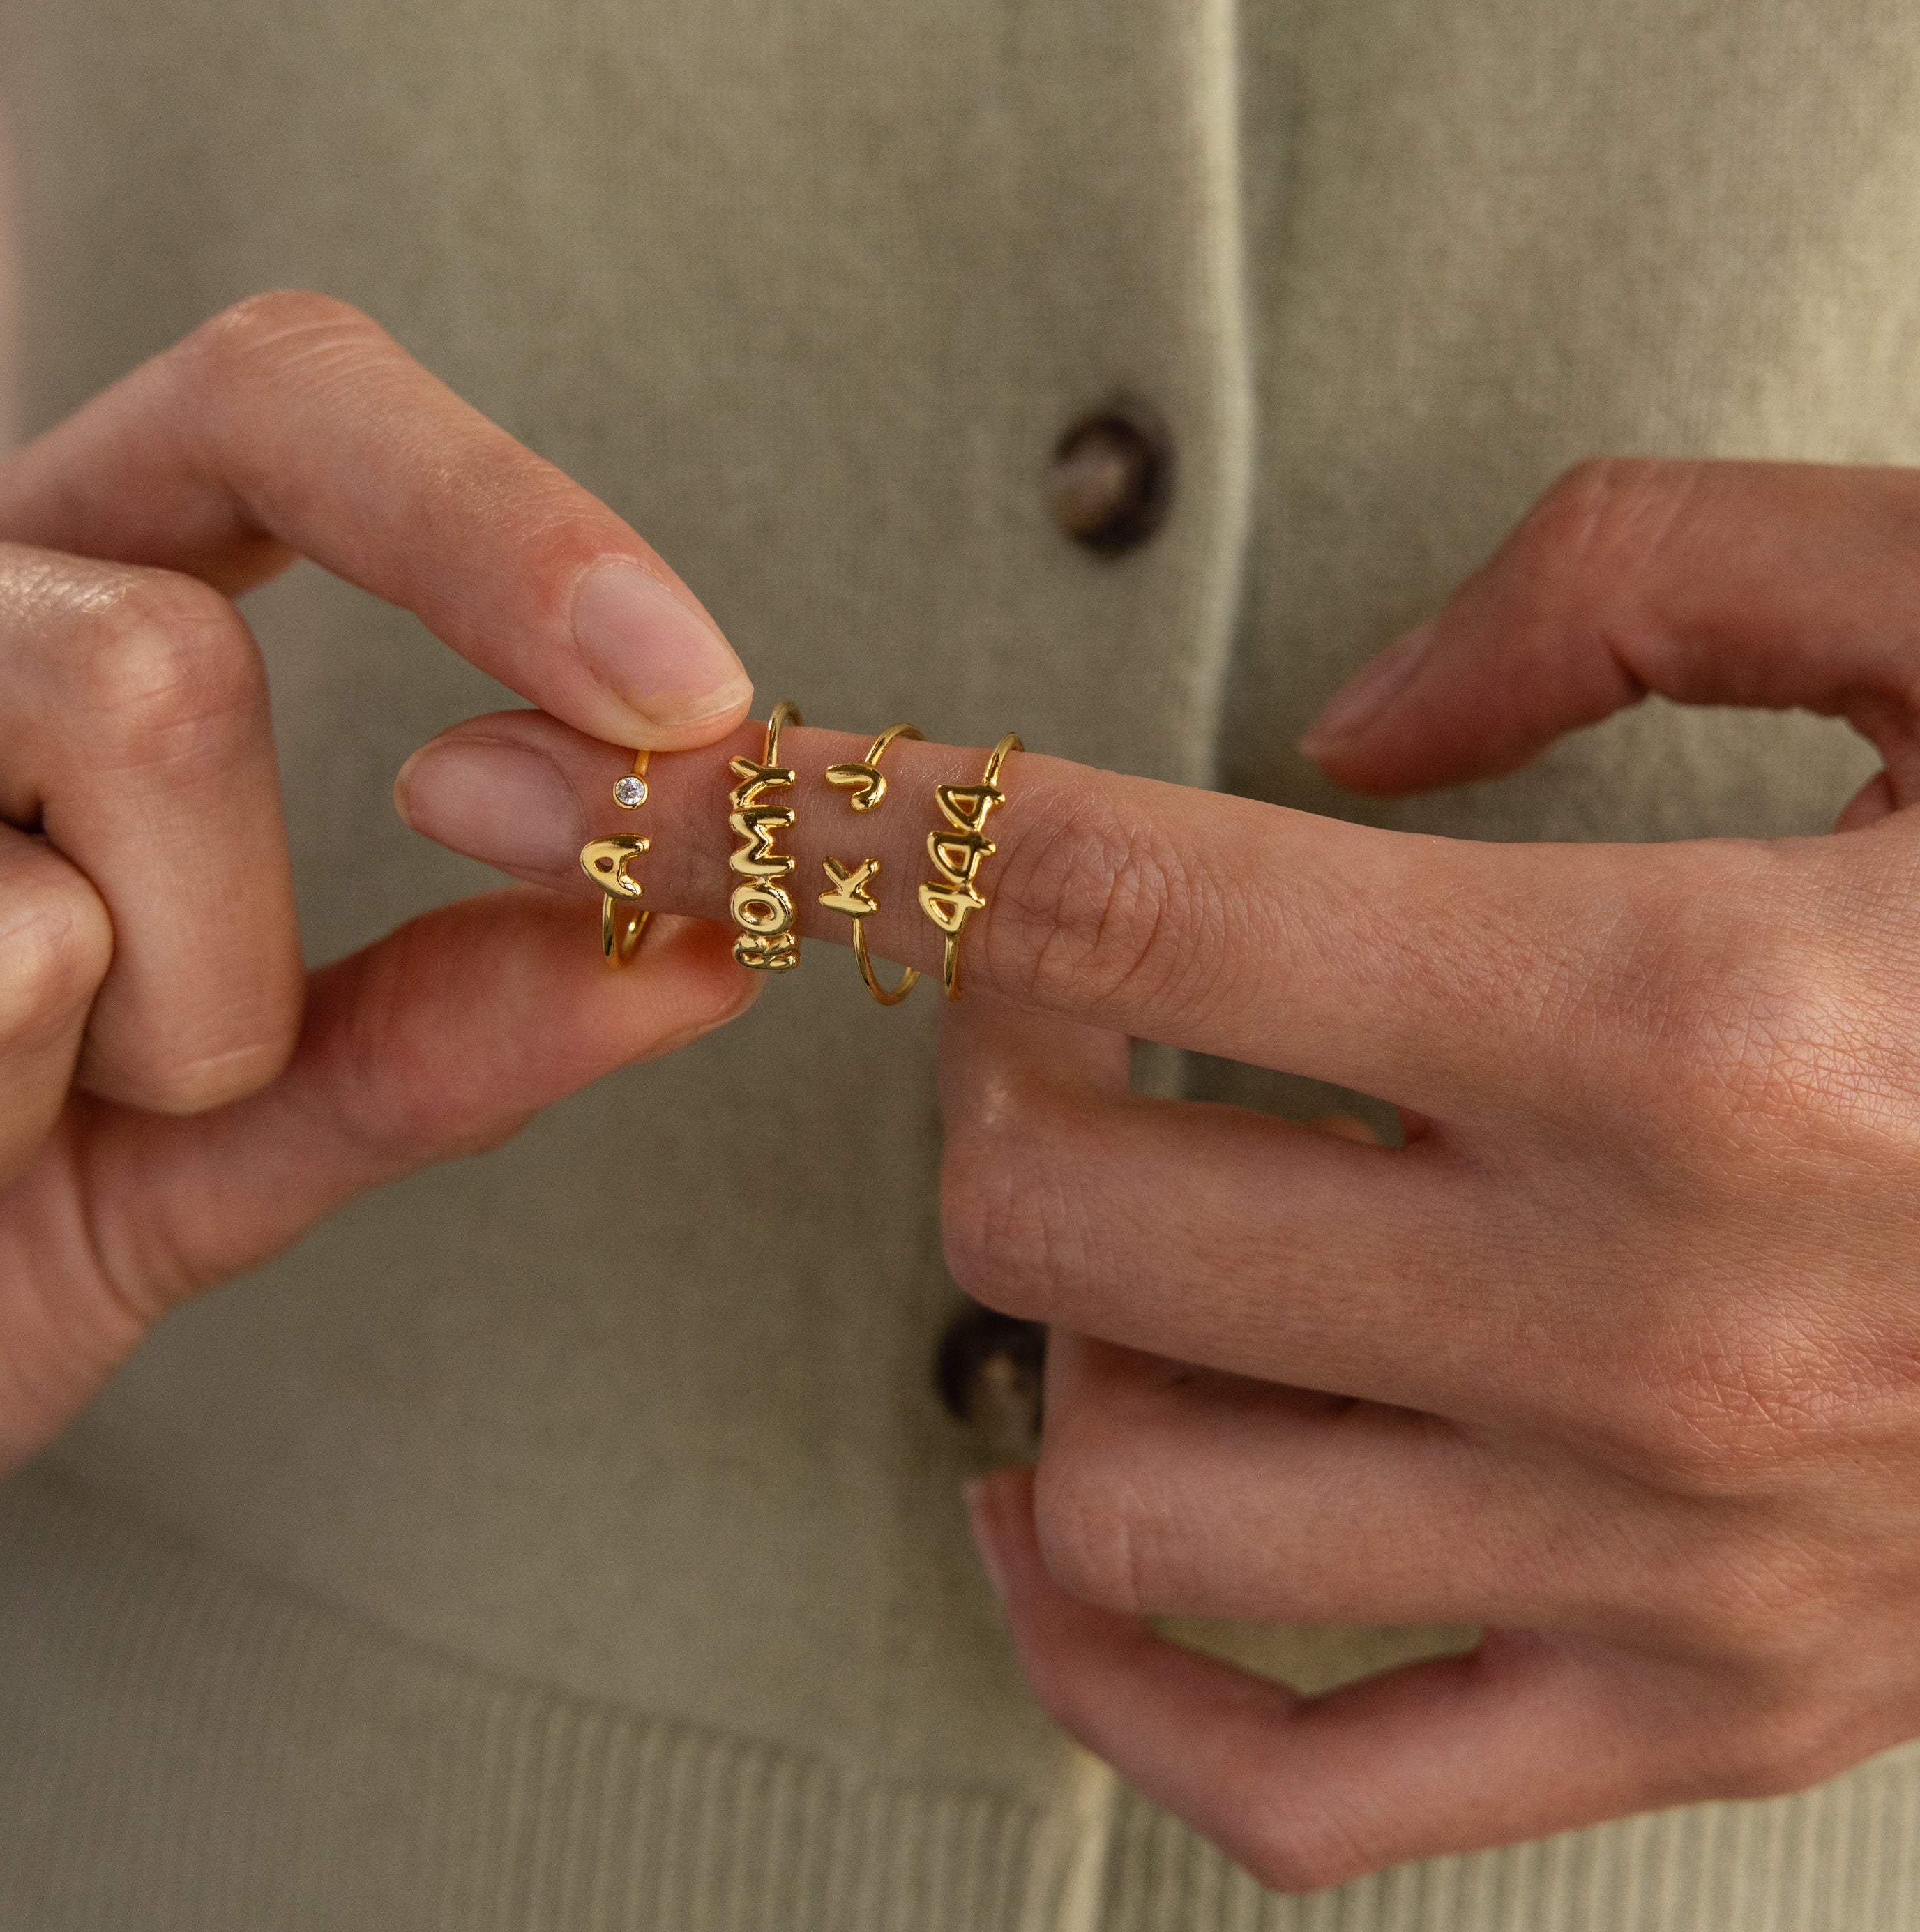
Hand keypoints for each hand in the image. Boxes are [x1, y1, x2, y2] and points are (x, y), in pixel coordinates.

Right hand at [0, 290, 755, 1530]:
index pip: (275, 407)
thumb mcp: (195, 1148)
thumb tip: (711, 953)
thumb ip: (423, 1039)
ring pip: (11, 931)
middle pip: (162, 683)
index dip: (496, 517)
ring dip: (17, 1120)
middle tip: (97, 1096)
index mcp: (24, 604)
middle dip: (206, 980)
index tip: (690, 692)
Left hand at [397, 458, 1919, 1887]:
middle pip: (1061, 1206)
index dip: (831, 828)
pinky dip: (1120, 1685)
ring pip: (1133, 1484)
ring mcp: (1677, 1557)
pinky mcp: (1722, 1711)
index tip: (649, 805)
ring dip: (1047, 1329)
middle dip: (986, 1073)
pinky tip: (1072, 1540)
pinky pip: (1306, 1789)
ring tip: (1105, 1221)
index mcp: (1692, 1015)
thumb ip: (1632, 581)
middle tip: (1056, 1008)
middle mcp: (1656, 1312)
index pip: (1100, 903)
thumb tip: (1345, 726)